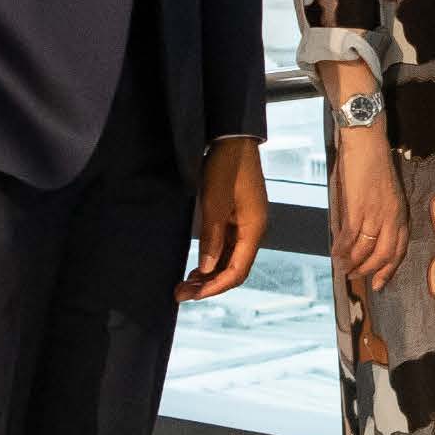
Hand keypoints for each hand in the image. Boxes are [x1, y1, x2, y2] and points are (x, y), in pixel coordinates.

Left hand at [180, 139, 269, 301]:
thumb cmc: (225, 165)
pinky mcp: (237, 218)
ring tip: (184, 284)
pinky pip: (226, 248)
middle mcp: (253, 231)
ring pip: (229, 260)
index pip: (237, 271)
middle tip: (180, 293)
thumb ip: (212, 235)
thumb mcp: (215, 200)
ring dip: (209, 275)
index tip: (192, 295)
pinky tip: (196, 267)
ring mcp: (246, 225)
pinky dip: (211, 261)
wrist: (232, 139)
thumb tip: (207, 269)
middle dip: (209, 285)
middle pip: (234, 269)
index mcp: (254, 228)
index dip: (215, 287)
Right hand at [329, 125, 405, 291]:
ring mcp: (376, 214)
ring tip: (343, 268)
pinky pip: (350, 238)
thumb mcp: (386, 193)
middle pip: (384, 254)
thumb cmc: (374, 164)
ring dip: (353, 262)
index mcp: (400, 212)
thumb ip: (381, 214)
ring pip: (365, 249)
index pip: (399, 249)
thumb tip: (366, 233)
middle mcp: (392, 217)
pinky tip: (335, 254)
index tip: (380, 282)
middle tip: (356, 277)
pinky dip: (341, 249)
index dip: (389, 269)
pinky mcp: (359, 209)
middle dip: (369, 270)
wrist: (367, 143)